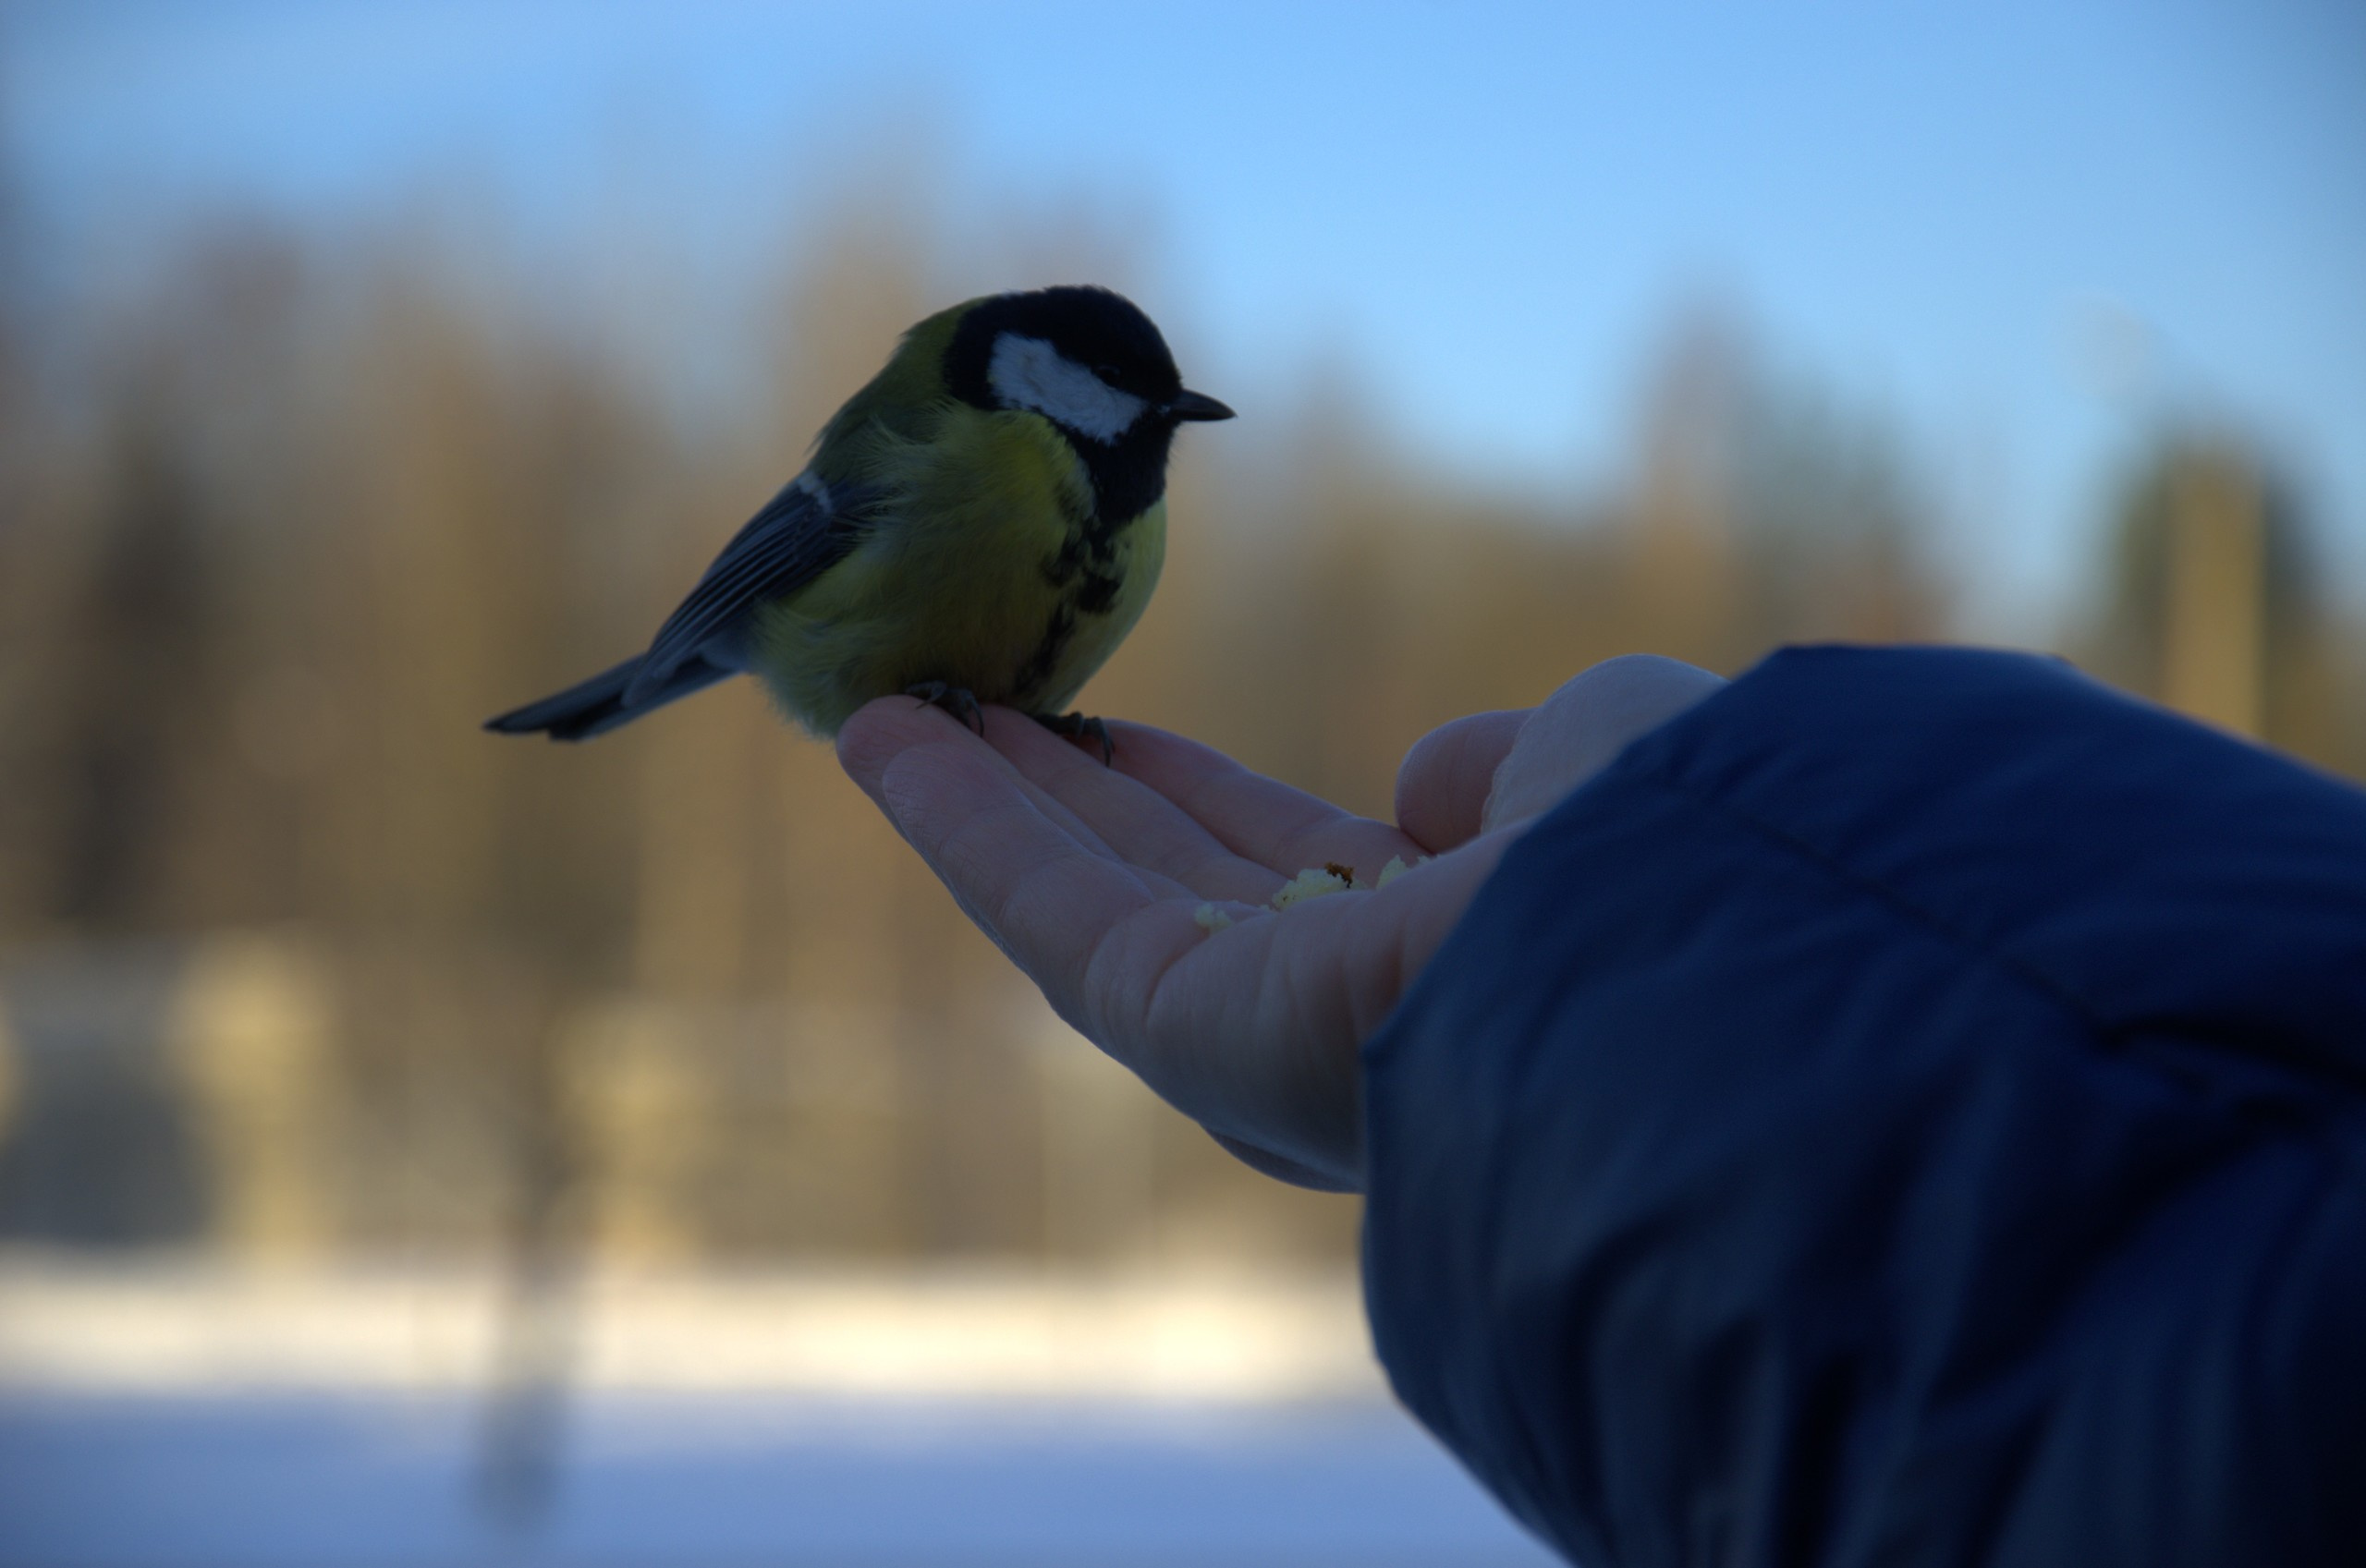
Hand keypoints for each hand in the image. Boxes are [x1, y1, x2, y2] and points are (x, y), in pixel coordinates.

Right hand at [835, 655, 1724, 1191]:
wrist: (1702, 951)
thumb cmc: (1682, 841)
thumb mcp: (1600, 752)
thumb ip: (1500, 766)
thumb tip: (1413, 792)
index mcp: (1447, 946)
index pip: (1287, 868)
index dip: (1190, 798)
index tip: (1112, 737)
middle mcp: (1346, 1010)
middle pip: (1163, 889)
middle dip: (1065, 800)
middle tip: (972, 709)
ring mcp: (1263, 1038)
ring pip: (1086, 901)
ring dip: (981, 804)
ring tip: (891, 708)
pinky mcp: (1195, 1036)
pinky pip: (1052, 916)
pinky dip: (960, 825)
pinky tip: (885, 738)